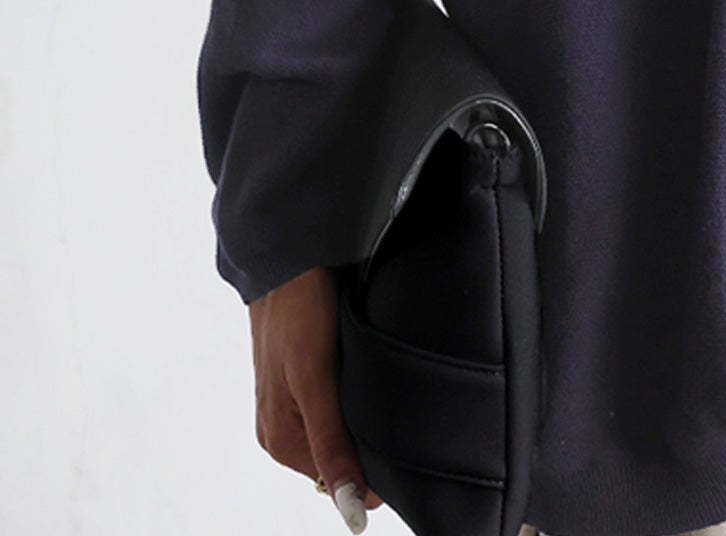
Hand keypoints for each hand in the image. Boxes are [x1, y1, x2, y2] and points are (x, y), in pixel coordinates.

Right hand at [249, 266, 381, 527]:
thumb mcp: (316, 381)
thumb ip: (332, 445)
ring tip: (381, 380)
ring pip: (343, 429)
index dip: (375, 469)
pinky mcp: (301, 379)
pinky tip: (367, 371)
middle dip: (370, 440)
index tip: (405, 444)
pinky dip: (356, 394)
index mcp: (281, 442)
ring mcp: (291, 404)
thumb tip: (351, 513)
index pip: (341, 483)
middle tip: (395, 402)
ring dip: (365, 415)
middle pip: (341, 457)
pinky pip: (338, 403)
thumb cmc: (299, 310)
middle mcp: (282, 430)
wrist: (288, 254)